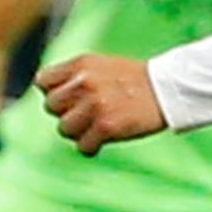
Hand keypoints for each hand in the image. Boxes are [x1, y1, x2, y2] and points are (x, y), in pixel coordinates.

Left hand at [36, 52, 171, 151]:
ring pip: (64, 128)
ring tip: (96, 127)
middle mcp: (85, 82)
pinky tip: (104, 139)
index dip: (54, 92)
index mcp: (81, 64)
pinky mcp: (106, 126)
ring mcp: (95, 104)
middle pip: (51, 107)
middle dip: (66, 113)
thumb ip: (74, 76)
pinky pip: (82, 146)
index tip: (70, 99)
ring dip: (78, 132)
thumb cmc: (134, 80)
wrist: (167, 89)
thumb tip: (46, 93)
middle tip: (86, 114)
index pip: (43, 82)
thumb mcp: (101, 65)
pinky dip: (91, 147)